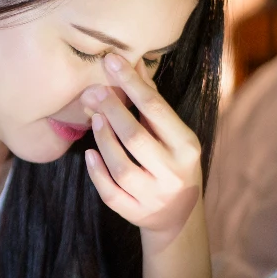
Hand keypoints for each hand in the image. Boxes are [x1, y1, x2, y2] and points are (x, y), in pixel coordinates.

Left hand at [81, 53, 202, 234]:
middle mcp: (173, 173)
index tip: (111, 60)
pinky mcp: (135, 213)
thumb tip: (132, 65)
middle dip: (112, 111)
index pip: (156, 110)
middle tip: (94, 91)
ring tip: (94, 118)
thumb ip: (152, 104)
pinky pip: (110, 193)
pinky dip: (97, 173)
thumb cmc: (173, 163)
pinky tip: (89, 154)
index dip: (132, 83)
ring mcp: (154, 196)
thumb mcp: (173, 135)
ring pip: (121, 167)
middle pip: (135, 138)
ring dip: (103, 139)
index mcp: (187, 147)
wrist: (179, 216)